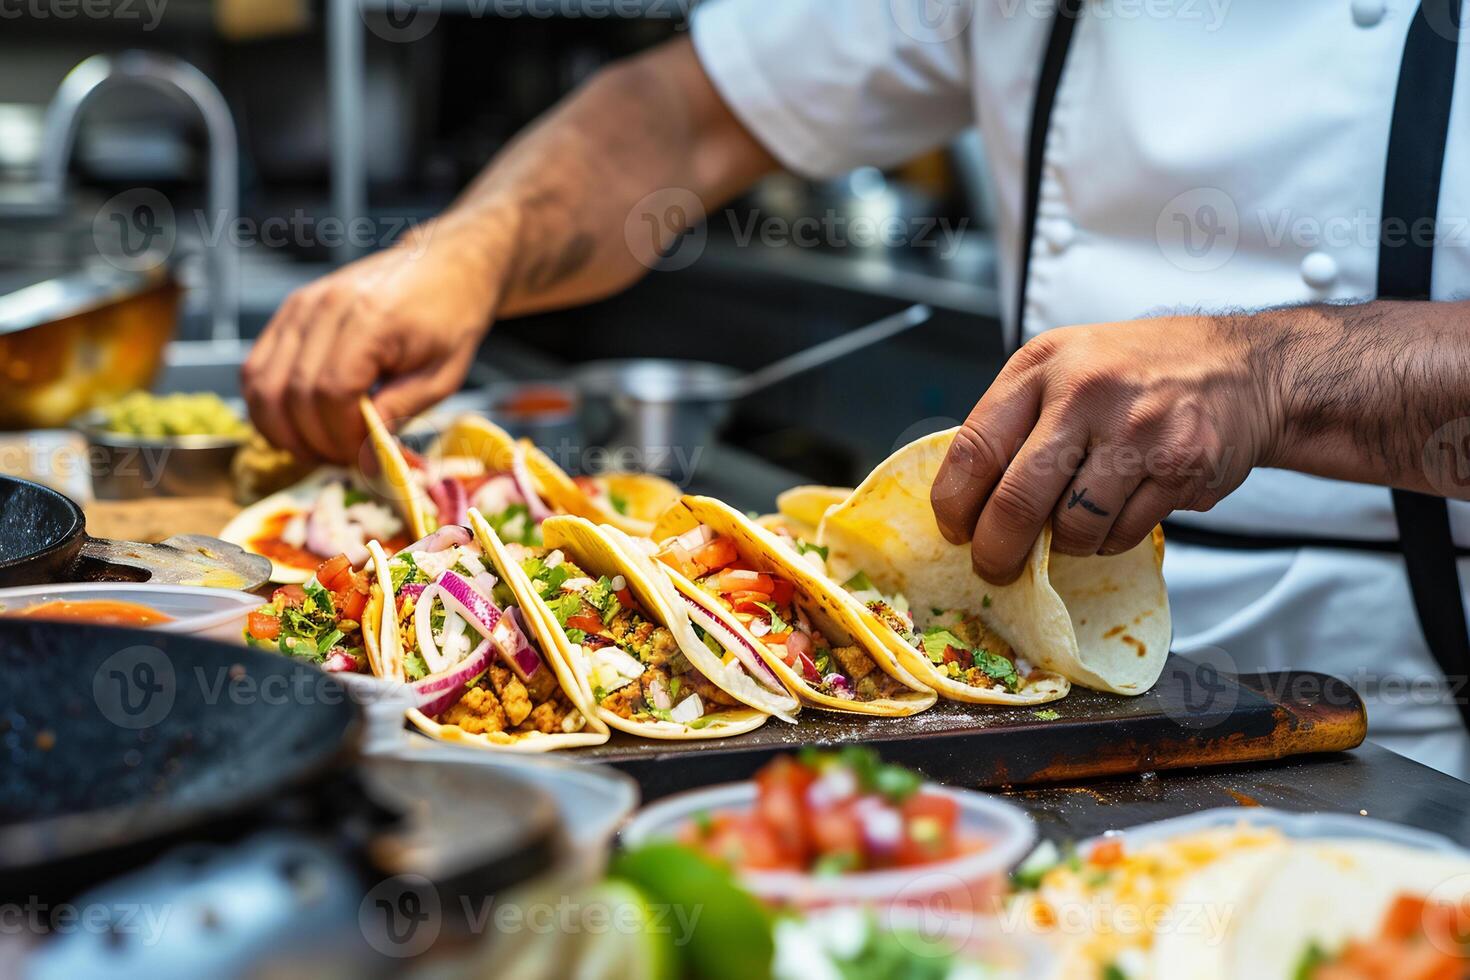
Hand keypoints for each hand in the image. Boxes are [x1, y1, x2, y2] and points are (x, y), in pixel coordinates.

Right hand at [242, 218, 502, 462]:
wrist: (444, 264)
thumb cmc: (451, 318)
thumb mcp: (442, 376)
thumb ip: (399, 413)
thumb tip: (362, 456)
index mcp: (369, 320)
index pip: (332, 393)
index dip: (340, 436)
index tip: (362, 457)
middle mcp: (324, 308)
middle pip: (292, 393)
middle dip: (313, 440)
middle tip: (340, 459)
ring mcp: (301, 306)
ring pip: (261, 383)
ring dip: (282, 429)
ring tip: (317, 448)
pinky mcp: (290, 310)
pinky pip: (256, 367)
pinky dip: (267, 404)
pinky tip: (296, 425)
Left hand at [930, 316, 1283, 582]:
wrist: (1244, 368)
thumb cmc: (1135, 371)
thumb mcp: (1063, 366)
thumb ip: (1015, 420)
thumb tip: (968, 501)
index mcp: (1042, 366)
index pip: (975, 448)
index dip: (955, 504)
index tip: (955, 530)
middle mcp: (1086, 393)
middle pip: (1018, 501)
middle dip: (998, 551)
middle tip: (994, 567)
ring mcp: (1138, 432)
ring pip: (1075, 529)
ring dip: (1067, 544)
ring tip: (1078, 519)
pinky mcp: (1181, 468)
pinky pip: (1124, 535)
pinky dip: (1112, 538)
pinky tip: (1124, 507)